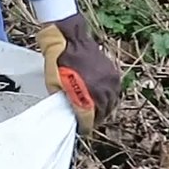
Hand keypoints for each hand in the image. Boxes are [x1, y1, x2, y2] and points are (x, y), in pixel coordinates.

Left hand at [36, 13, 121, 134]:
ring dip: (103, 110)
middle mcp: (101, 89)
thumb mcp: (53, 84)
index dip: (84, 127)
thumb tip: (69, 111)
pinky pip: (114, 92)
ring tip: (95, 113)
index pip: (89, 119)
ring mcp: (110, 81)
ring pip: (111, 104)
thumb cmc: (58, 61)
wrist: (70, 39)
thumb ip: (63, 100)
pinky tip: (101, 100)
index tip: (81, 129)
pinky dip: (109, 98)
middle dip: (94, 119)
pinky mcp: (114, 74)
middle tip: (87, 122)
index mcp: (85, 94)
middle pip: (102, 113)